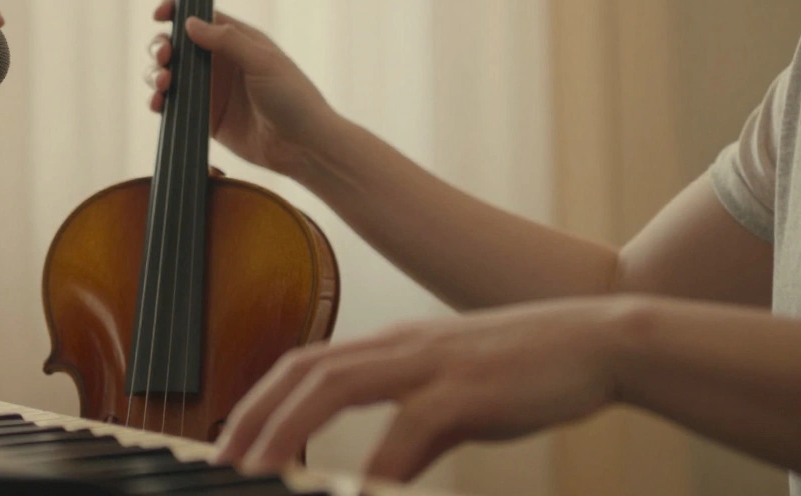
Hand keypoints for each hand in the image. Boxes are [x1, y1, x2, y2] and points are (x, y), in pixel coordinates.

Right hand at [146, 0, 331, 175]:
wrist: (303, 146)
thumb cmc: (294, 98)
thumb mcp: (263, 62)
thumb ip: (227, 40)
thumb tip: (190, 22)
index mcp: (237, 41)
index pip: (201, 18)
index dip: (176, 12)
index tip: (159, 15)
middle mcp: (221, 63)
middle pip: (178, 45)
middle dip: (162, 47)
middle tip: (164, 57)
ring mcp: (211, 91)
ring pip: (170, 74)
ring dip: (157, 74)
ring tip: (163, 83)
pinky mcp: (205, 118)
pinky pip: (174, 104)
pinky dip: (159, 101)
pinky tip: (159, 103)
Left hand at [213, 297, 635, 481]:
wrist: (599, 340)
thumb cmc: (528, 372)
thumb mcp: (458, 403)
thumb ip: (417, 436)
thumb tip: (382, 476)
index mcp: (392, 348)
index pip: (306, 363)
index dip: (260, 400)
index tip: (230, 442)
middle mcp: (400, 346)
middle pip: (305, 368)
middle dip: (255, 413)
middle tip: (222, 461)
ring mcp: (432, 361)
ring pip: (338, 383)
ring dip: (291, 428)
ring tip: (261, 471)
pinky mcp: (470, 386)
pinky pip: (412, 422)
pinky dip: (381, 459)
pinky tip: (364, 489)